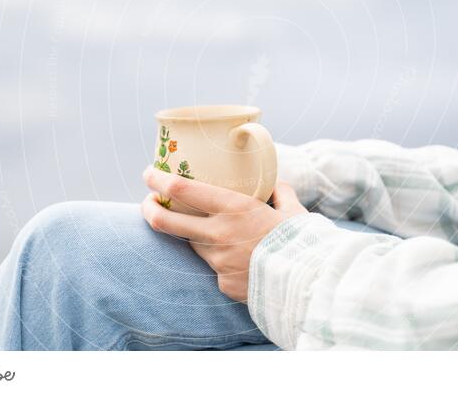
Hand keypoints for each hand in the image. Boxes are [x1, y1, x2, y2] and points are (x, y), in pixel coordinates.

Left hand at [141, 168, 307, 301]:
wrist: (310, 285)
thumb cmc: (302, 242)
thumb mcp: (293, 210)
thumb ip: (281, 193)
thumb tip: (278, 183)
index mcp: (234, 208)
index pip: (182, 189)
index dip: (158, 179)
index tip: (149, 172)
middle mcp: (219, 233)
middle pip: (167, 221)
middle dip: (150, 208)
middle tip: (148, 201)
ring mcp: (218, 261)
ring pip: (193, 243)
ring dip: (191, 234)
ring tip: (203, 227)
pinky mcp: (223, 283)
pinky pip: (215, 267)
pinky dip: (221, 260)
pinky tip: (239, 260)